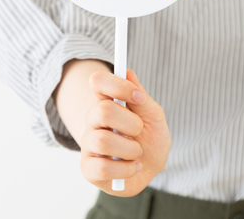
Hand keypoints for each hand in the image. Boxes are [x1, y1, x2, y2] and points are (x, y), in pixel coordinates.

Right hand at [80, 69, 170, 196]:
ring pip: (103, 141)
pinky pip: (102, 168)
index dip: (118, 85)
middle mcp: (93, 122)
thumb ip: (141, 98)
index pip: (97, 82)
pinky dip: (126, 169)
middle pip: (102, 111)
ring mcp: (89, 145)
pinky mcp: (89, 169)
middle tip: (139, 131)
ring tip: (136, 153)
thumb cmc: (151, 139)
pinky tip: (132, 167)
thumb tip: (128, 73)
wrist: (152, 169)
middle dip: (131, 123)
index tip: (138, 97)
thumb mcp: (154, 116)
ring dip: (131, 149)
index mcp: (108, 103)